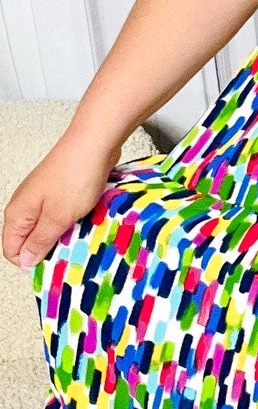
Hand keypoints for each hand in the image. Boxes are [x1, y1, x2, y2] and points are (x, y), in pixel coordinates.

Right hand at [2, 134, 122, 271]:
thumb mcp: (57, 217)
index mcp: (17, 213)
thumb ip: (40, 241)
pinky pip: (61, 215)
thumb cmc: (74, 176)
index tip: (52, 264)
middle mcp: (26, 205)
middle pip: (30, 240)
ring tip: (80, 235)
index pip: (12, 250)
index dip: (30, 261)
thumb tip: (26, 260)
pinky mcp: (60, 192)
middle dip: (49, 249)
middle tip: (69, 251)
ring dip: (63, 235)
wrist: (94, 143)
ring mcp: (43, 197)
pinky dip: (72, 221)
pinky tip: (85, 221)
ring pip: (48, 228)